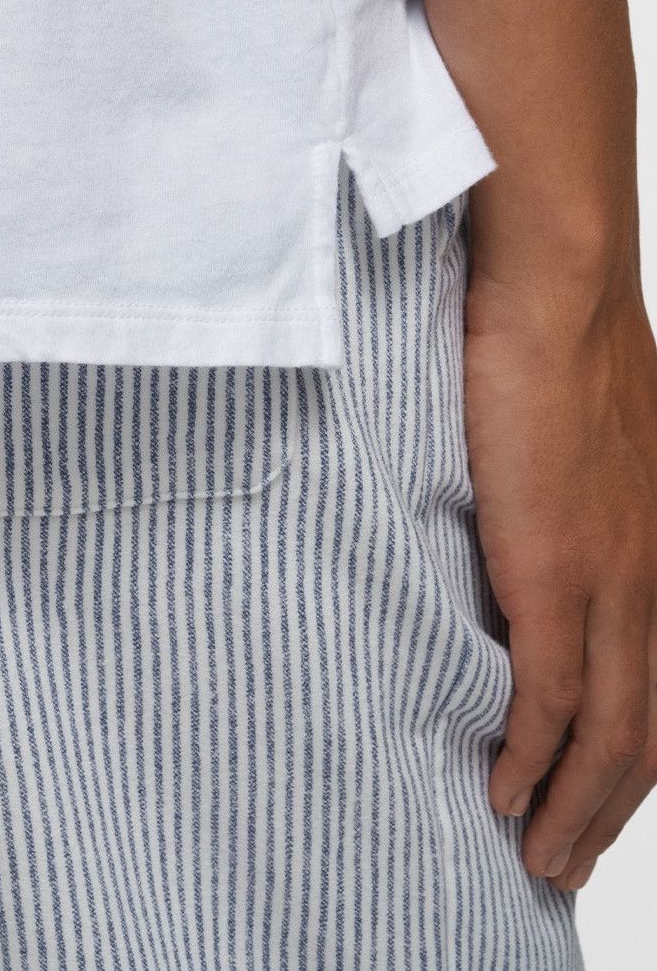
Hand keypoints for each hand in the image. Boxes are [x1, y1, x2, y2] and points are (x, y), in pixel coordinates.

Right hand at [466, 263, 656, 889]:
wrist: (559, 289)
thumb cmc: (558, 329)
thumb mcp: (588, 431)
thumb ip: (572, 487)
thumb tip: (531, 506)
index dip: (635, 756)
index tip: (596, 795)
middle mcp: (655, 577)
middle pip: (650, 734)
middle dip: (610, 811)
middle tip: (566, 859)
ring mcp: (614, 581)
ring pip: (615, 739)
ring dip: (577, 811)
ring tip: (538, 855)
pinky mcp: (559, 574)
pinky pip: (552, 701)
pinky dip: (533, 761)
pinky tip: (506, 792)